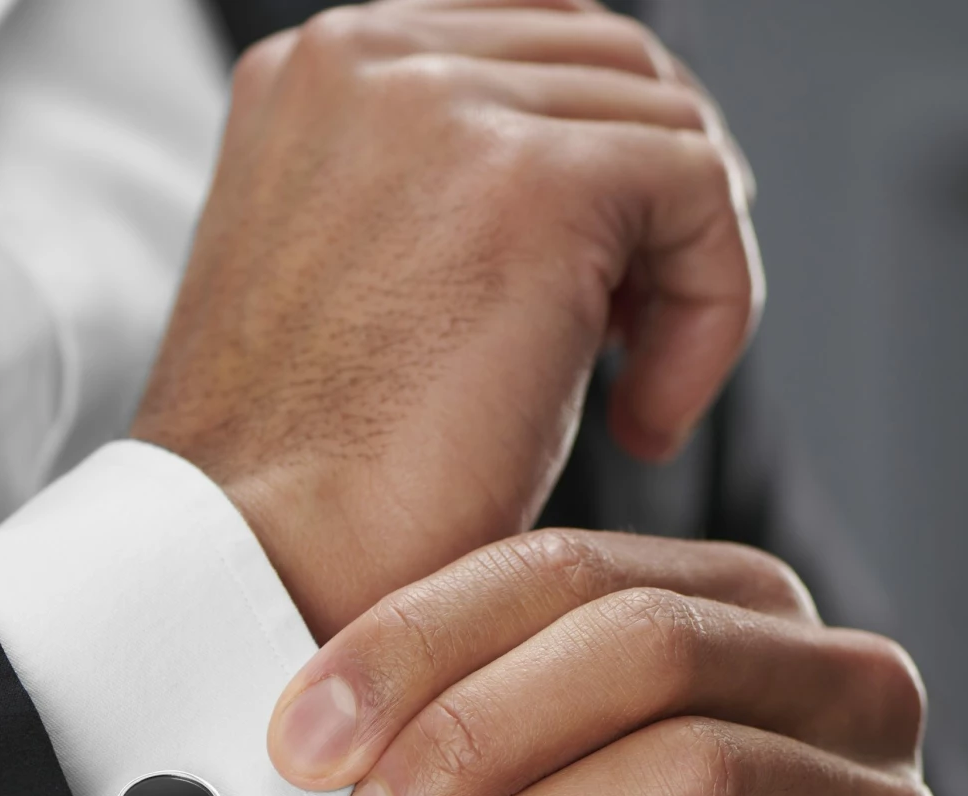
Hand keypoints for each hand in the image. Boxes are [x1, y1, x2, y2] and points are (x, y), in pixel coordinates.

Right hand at [132, 0, 761, 639]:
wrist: (256, 572)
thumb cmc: (308, 484)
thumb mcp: (362, 295)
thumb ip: (439, 202)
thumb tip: (594, 196)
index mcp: (321, 75)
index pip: (532, 50)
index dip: (603, 170)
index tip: (606, 302)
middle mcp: (370, 58)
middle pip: (612, 69)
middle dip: (656, 211)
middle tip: (637, 350)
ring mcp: (442, 106)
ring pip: (670, 132)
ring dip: (685, 278)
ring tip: (632, 406)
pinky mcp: (532, 184)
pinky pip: (702, 197)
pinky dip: (711, 316)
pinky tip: (643, 426)